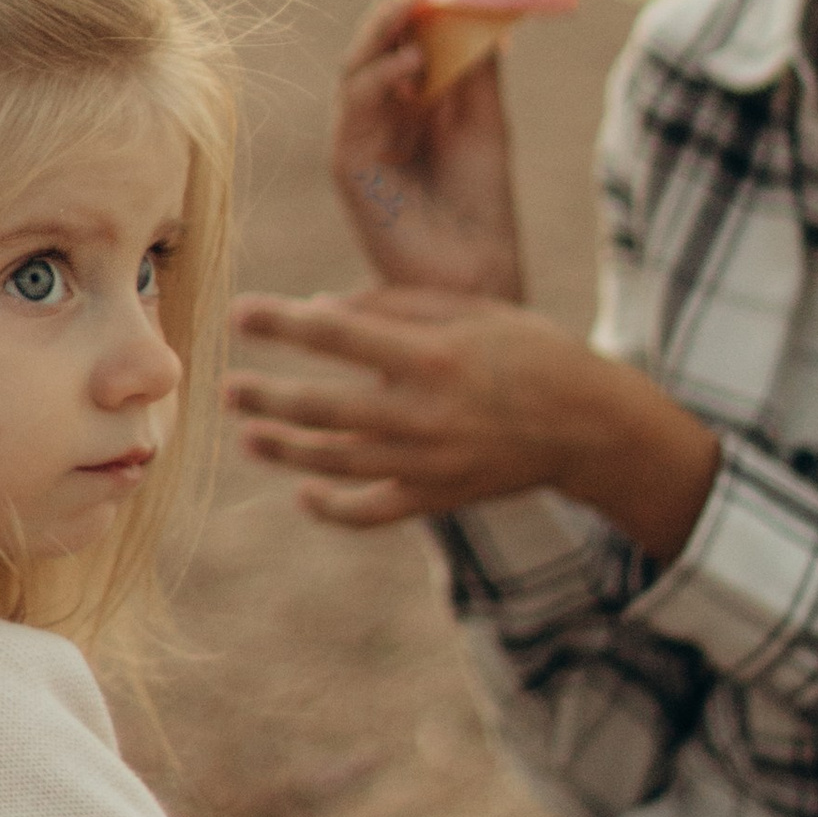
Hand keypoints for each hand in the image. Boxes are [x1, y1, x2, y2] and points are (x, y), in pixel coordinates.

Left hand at [228, 283, 719, 553]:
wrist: (590, 426)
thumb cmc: (529, 351)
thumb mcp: (473, 308)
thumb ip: (395, 305)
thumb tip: (320, 307)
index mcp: (433, 356)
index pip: (339, 335)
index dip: (283, 323)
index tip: (241, 313)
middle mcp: (425, 413)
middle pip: (325, 408)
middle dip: (269, 398)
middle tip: (227, 390)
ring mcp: (429, 463)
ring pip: (338, 462)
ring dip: (286, 450)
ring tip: (249, 437)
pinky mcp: (438, 497)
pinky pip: (373, 511)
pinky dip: (333, 507)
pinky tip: (304, 493)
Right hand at [329, 0, 524, 297]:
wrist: (476, 275)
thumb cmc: (482, 204)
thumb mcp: (486, 120)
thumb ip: (476, 67)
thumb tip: (480, 2)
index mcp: (412, 100)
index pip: (409, 33)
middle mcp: (381, 114)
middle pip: (378, 42)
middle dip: (404, 4)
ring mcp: (361, 138)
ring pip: (357, 67)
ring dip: (386, 30)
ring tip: (420, 3)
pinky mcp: (350, 166)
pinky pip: (353, 110)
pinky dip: (379, 80)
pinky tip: (411, 63)